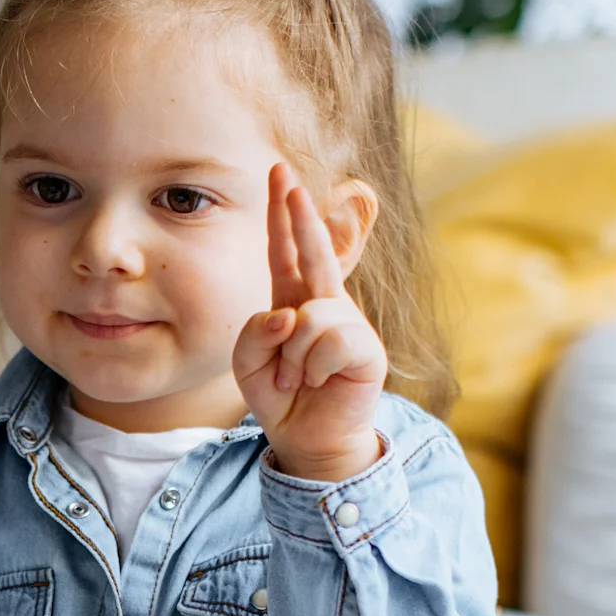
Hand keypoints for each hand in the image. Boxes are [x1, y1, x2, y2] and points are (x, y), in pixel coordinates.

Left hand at [232, 163, 386, 481]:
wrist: (308, 439)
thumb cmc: (280, 395)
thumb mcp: (248, 363)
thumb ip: (254, 332)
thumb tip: (290, 314)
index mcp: (294, 301)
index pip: (286, 252)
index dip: (284, 216)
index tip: (281, 176)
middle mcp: (324, 305)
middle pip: (316, 251)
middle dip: (302, 214)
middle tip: (289, 179)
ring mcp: (349, 324)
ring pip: (308, 318)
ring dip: (293, 357)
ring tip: (299, 378)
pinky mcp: (367, 349)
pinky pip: (329, 342)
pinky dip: (313, 368)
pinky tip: (320, 382)